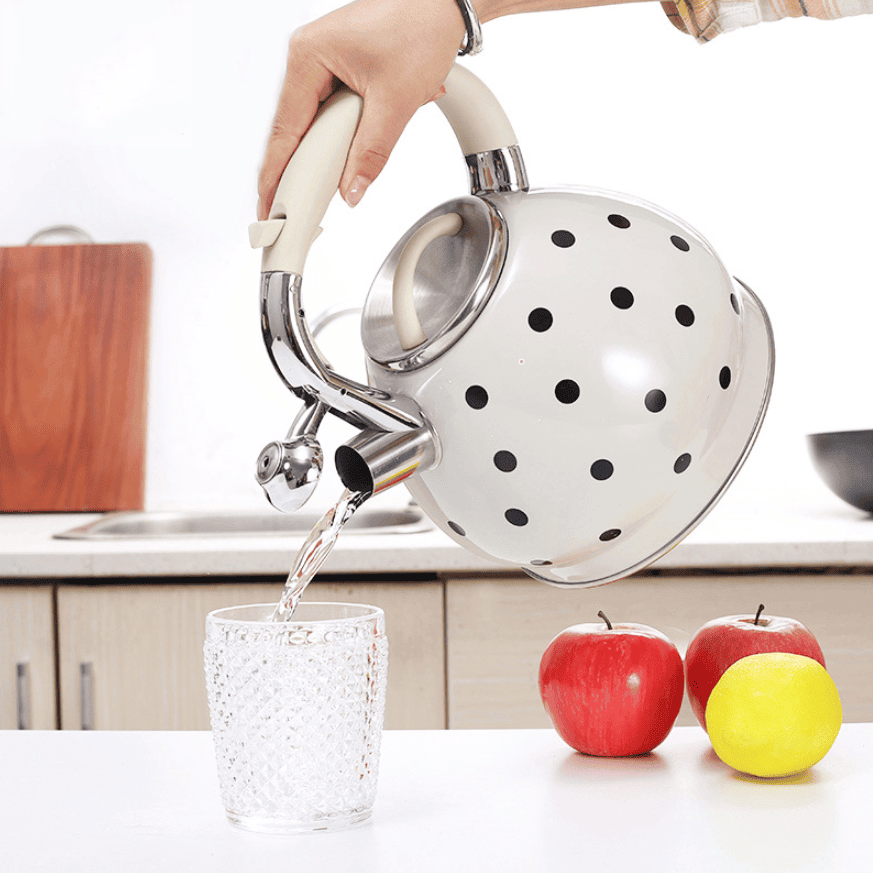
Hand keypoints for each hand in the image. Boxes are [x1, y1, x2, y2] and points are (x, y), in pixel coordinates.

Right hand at [257, 0, 465, 219]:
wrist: (443, 4)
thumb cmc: (420, 27)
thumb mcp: (395, 101)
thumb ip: (371, 152)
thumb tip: (351, 189)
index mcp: (308, 55)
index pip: (285, 129)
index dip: (276, 173)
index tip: (268, 203)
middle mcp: (308, 57)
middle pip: (295, 129)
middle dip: (302, 167)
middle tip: (296, 207)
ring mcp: (322, 63)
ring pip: (315, 123)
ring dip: (330, 150)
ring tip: (326, 183)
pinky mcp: (339, 70)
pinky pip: (331, 113)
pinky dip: (344, 134)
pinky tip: (355, 147)